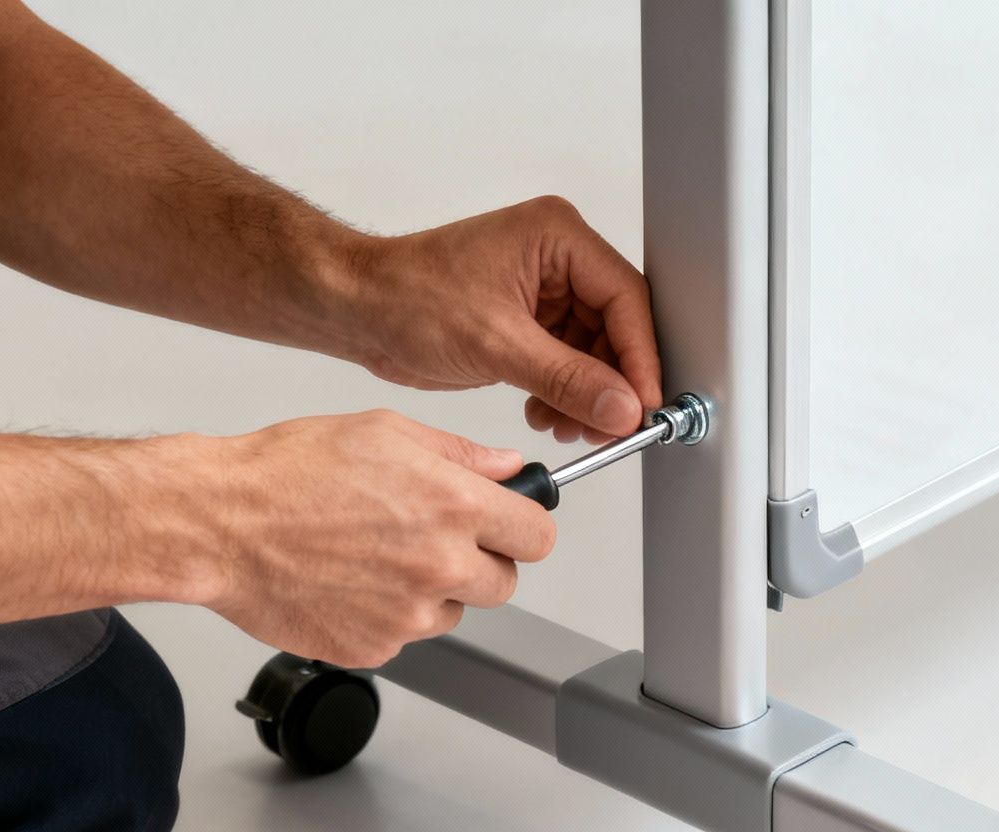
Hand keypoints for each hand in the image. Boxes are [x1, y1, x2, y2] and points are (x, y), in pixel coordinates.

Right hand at [193, 410, 555, 666]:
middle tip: (432, 538)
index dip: (523, 526)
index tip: (509, 524)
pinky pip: (405, 636)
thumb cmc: (287, 472)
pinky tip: (350, 581)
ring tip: (376, 555)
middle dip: (480, 562)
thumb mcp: (385, 432)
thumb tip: (508, 468)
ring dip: (432, 592)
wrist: (220, 525)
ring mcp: (409, 615)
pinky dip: (387, 616)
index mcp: (453, 506)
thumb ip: (461, 455)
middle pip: (504, 583)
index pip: (538, 536)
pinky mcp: (375, 648)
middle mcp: (440, 564)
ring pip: (454, 613)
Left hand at [346, 196, 661, 443]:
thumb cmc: (405, 296)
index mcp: (557, 237)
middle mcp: (557, 258)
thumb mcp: (496, 343)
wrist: (355, 309)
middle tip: (611, 427)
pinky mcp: (528, 321)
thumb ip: (567, 379)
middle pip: (616, 327)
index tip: (643, 405)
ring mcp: (543, 290)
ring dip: (587, 395)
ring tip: (569, 426)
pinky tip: (546, 414)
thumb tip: (622, 408)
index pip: (625, 298)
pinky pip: (567, 362)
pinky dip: (563, 394)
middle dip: (611, 383)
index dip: (640, 357)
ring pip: (594, 351)